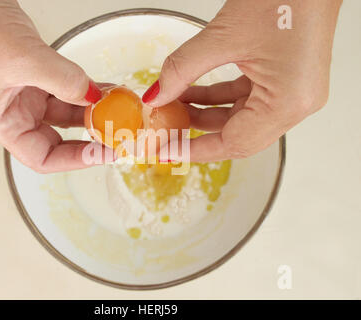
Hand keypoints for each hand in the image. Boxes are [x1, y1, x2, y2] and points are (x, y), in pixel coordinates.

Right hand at [0, 0, 103, 172]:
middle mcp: (16, 114)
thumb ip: (64, 81)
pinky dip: (89, 91)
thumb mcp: (25, 60)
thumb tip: (94, 97)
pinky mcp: (39, 79)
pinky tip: (107, 89)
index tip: (102, 152)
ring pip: (68, 113)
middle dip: (89, 137)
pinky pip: (70, 91)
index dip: (74, 160)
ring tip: (118, 107)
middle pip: (59, 139)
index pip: (42, 158)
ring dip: (93, 110)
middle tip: (117, 135)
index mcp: (3, 123)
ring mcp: (29, 97)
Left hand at [143, 0, 341, 161]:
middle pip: (238, 135)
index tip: (168, 151)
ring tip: (172, 105)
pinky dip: (217, 98)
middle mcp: (296, 104)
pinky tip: (191, 92)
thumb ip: (182, 70)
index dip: (196, 150)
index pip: (234, 143)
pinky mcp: (285, 80)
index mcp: (288, 102)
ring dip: (204, 113)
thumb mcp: (223, 36)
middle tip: (166, 131)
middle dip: (198, 133)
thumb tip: (155, 96)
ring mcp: (292, 93)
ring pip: (239, 118)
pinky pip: (245, 99)